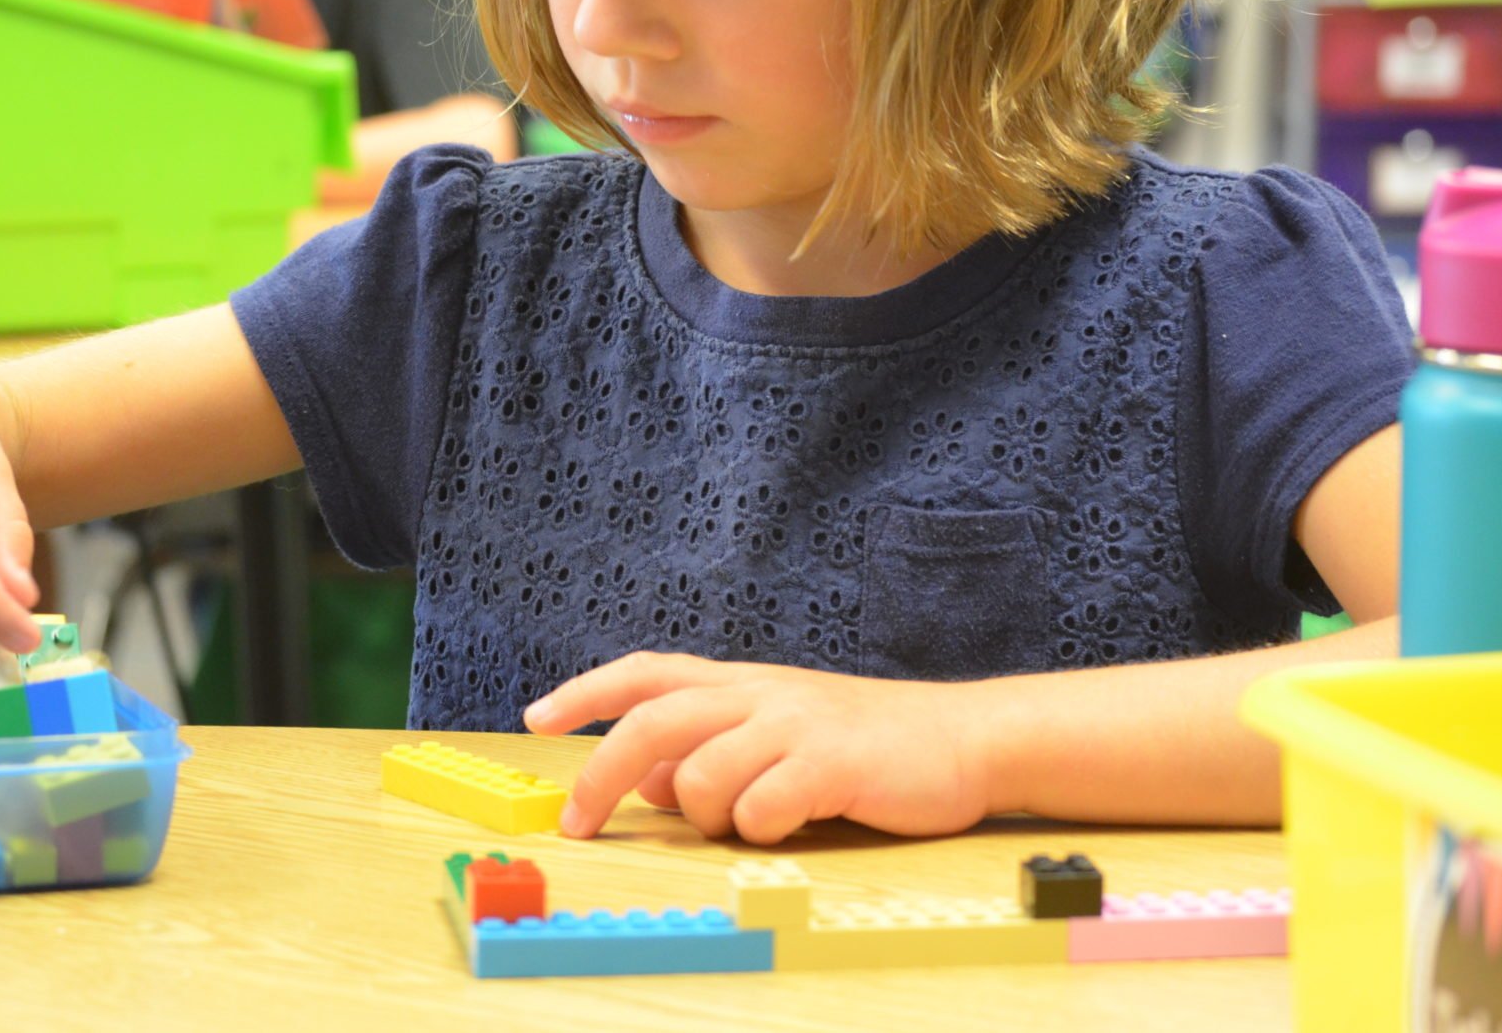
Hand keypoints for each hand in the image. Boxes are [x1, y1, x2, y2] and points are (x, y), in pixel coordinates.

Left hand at [525, 651, 996, 844]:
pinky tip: (790, 823)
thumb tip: (643, 781)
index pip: (646, 673)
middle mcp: (759, 693)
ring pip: (699, 775)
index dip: (586, 692)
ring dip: (706, 815)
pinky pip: (762, 807)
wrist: (964, 737)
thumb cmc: (862, 745)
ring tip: (748, 820)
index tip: (536, 717)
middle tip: (578, 824)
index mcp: (740, 684)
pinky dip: (760, 828)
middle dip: (600, 776)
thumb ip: (711, 752)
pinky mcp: (832, 763)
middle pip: (652, 724)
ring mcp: (795, 724)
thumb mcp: (777, 737)